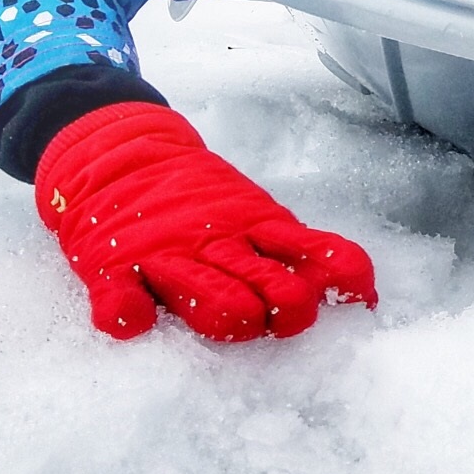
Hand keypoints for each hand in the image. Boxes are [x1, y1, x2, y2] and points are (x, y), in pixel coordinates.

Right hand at [36, 102, 377, 340]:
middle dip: (289, 310)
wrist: (119, 153)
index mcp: (254, 226)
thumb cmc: (195, 197)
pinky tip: (139, 320)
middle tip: (287, 318)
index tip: (358, 300)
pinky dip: (130, 316)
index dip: (339, 280)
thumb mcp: (250, 209)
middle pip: (267, 285)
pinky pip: (121, 304)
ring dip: (229, 317)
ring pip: (209, 299)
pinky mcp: (113, 270)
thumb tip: (360, 289)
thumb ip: (292, 245)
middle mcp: (216, 244)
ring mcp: (165, 258)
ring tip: (239, 318)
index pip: (311, 253)